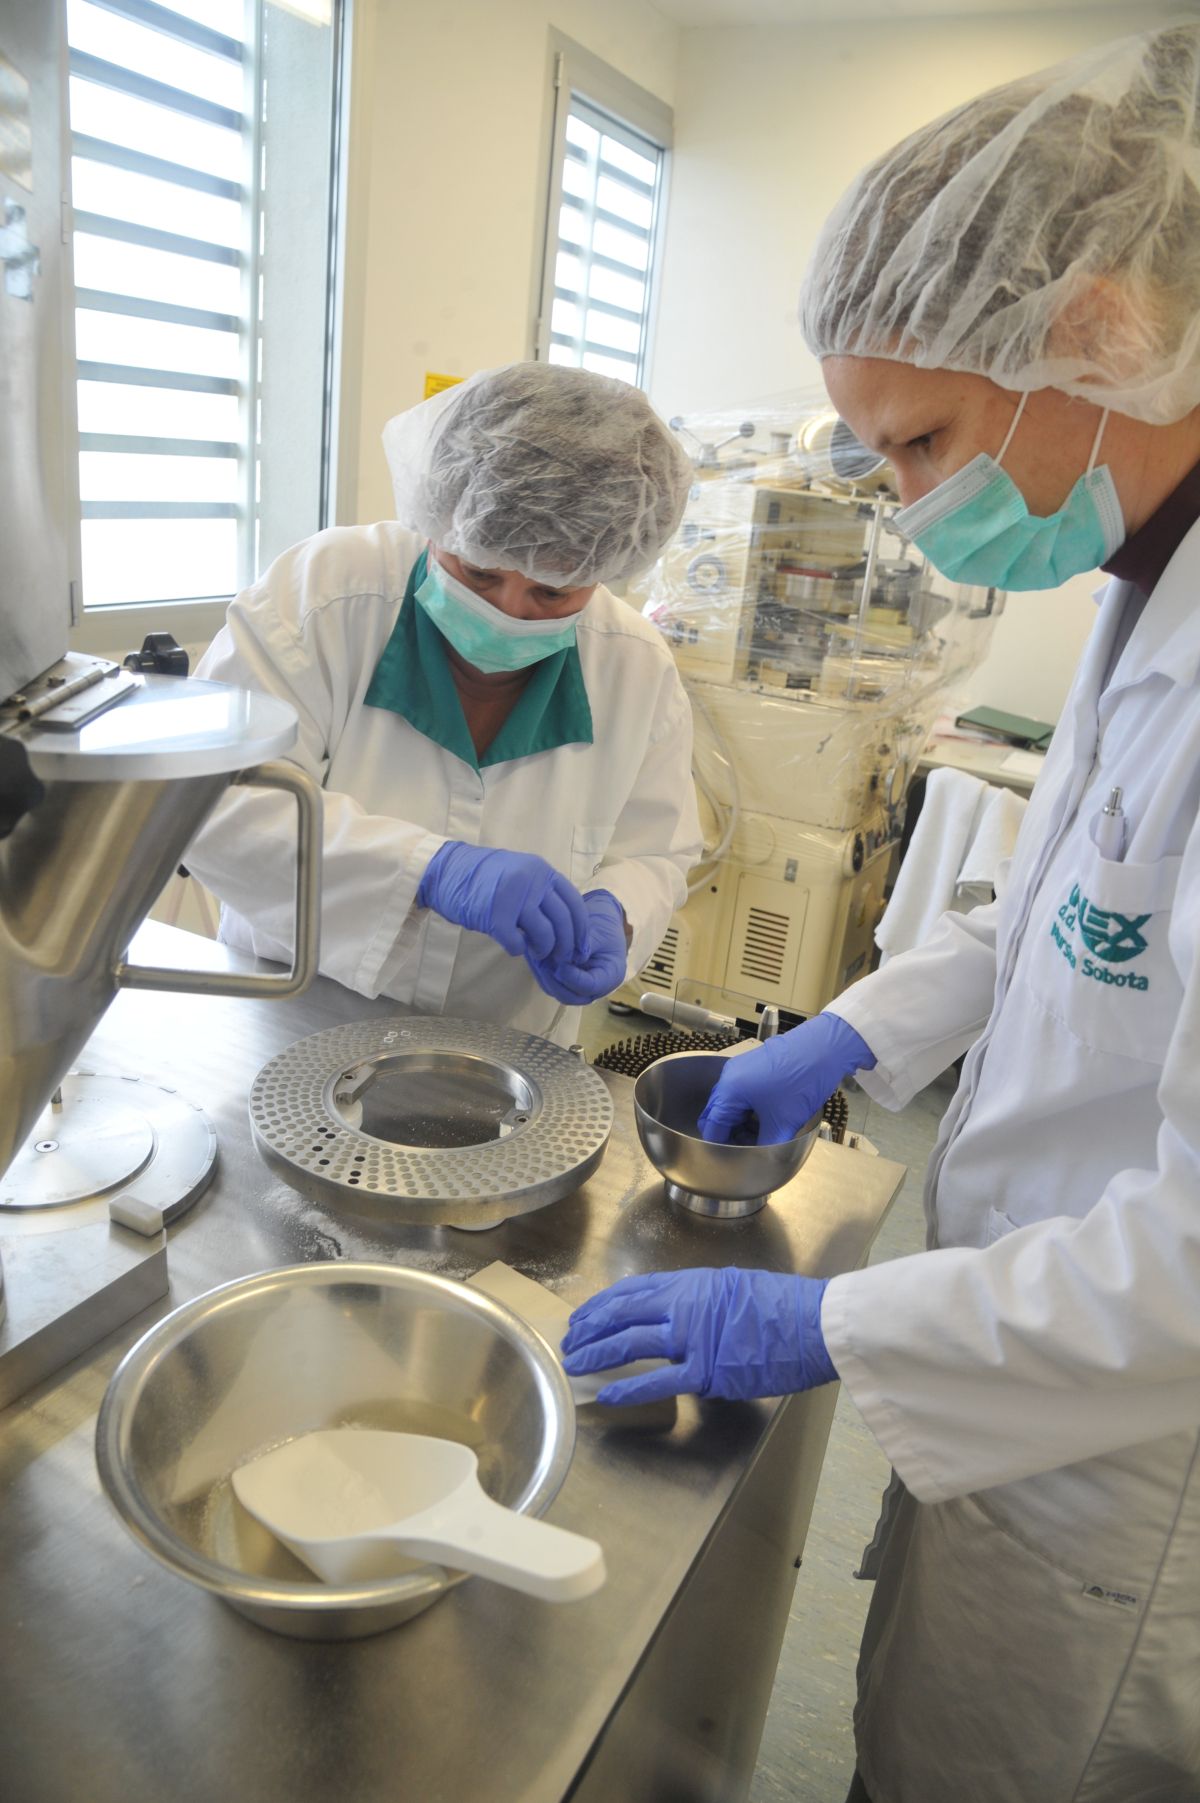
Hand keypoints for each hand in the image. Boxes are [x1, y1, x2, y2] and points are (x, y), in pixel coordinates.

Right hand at [417, 842, 588, 961]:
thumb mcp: (520, 873)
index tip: (580, 947)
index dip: (580, 929)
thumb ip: (541, 892)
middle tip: (560, 958)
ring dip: (544, 950)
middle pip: (563, 922)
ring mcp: (514, 897)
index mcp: (542, 871)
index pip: (574, 903)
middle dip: (566, 946)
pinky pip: (516, 942)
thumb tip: (564, 926)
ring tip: (536, 953)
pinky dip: (518, 950)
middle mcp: (533, 881)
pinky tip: (514, 947)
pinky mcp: (495, 915)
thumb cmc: (483, 877)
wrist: (447, 870)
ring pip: (544, 934)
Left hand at [527, 890, 628, 1004]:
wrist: (598, 918)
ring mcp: (576, 986)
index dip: (573, 978)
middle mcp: (593, 988)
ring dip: (543, 975)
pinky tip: (533, 956)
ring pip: (554, 989)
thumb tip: (565, 960)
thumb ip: (583, 946)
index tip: (561, 966)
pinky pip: (548, 981)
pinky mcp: (563, 980)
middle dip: (553, 981)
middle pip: (569, 995)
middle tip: (542, 964)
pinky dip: (539, 970)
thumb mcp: (598, 932)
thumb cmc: (603, 924)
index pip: (589, 987)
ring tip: (535, 958)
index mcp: (610, 976)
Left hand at [561, 1268, 834, 1405]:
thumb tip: (679, 1315)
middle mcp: (686, 1305)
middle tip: (570, 1342)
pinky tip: (607, 1396)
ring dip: (598, 1354)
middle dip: (591, 1329)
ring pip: (631, 1342)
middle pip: (623, 1314)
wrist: (814, 1324)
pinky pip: (658, 1380)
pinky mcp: (707, 1370)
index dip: (602, 1305)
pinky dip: (629, 1389)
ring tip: (576, 1365)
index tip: (584, 1316)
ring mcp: (694, 1337)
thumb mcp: (734, 1287)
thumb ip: (701, 1300)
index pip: (633, 1291)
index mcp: (693, 1283)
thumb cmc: (784, 1307)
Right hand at [698, 1013, 875, 1145]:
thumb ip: (768, 1148)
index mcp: (729, 1091)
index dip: (722, 1148)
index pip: (712, 1127)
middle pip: (718, 1115)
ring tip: (762, 1138)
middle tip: (747, 1151)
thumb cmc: (801, 1081)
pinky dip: (750, 1110)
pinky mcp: (754, 1066)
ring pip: (731, 1105)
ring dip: (741, 1124)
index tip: (733, 1162)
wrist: (824, 1048)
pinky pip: (742, 1094)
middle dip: (731, 1136)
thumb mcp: (784, 1123)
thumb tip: (762, 1162)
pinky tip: (767, 1120)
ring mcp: (741, 1069)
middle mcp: (729, 1077)